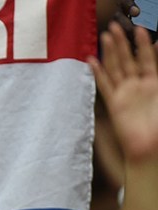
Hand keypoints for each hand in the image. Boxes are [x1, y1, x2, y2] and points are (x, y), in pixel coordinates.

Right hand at [92, 24, 157, 162]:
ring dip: (110, 53)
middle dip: (122, 43)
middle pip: (128, 60)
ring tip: (105, 37)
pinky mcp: (114, 104)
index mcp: (154, 83)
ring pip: (116, 69)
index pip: (148, 58)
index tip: (139, 29)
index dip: (143, 44)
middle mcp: (138, 86)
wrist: (149, 148)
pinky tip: (92, 61)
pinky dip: (98, 73)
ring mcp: (125, 94)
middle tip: (115, 27)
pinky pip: (104, 85)